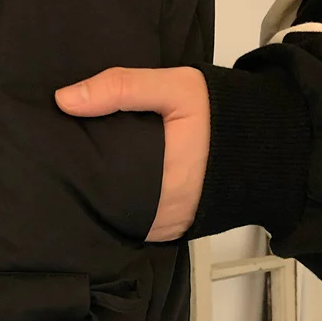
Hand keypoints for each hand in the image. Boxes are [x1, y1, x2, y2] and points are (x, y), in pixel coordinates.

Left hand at [55, 67, 209, 241]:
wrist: (265, 145)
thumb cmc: (222, 115)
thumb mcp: (178, 87)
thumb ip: (123, 87)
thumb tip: (65, 99)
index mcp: (165, 179)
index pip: (101, 179)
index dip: (77, 166)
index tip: (56, 150)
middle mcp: (164, 212)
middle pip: (105, 202)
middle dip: (85, 184)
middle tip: (62, 162)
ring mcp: (167, 227)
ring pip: (117, 217)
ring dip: (100, 199)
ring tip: (79, 175)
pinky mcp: (171, 233)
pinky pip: (134, 225)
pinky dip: (120, 209)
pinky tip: (107, 189)